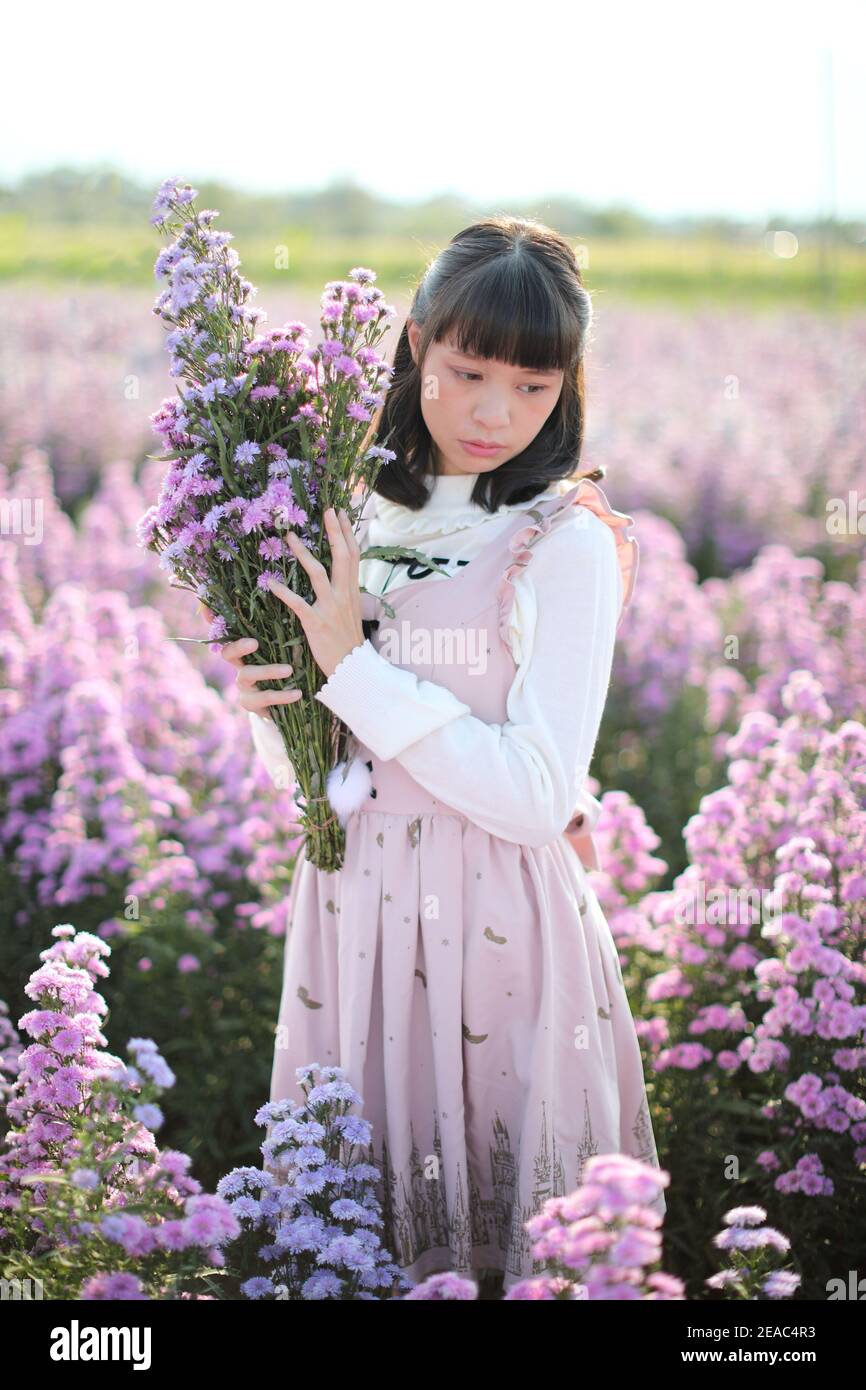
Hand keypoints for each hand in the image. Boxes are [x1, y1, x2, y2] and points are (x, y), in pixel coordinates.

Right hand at [199, 601, 301, 722]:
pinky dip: (282, 695)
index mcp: (243, 645)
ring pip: (247, 675)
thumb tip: (286, 591)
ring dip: (268, 671)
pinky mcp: (251, 703)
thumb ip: (281, 623)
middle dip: (238, 646)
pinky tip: (298, 693)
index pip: (224, 629)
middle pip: (227, 653)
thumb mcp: (284, 642)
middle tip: (254, 642)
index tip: (208, 607)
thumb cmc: (285, 661)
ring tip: (289, 670)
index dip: (211, 619)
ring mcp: (242, 684)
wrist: (289, 698)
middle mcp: (238, 664)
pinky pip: (264, 698)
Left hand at [264, 507, 365, 680]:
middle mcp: (343, 595)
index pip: (353, 555)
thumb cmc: (347, 639)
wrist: (352, 668)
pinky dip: (284, 593)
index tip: (340, 512)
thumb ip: (345, 590)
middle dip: (334, 532)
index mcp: (352, 590)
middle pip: (342, 557)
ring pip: (318, 574)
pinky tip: (270, 583)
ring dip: (303, 554)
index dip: (347, 533)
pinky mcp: (315, 623)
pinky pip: (298, 604)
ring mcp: (330, 608)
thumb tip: (339, 575)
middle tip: (326, 510)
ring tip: (288, 537)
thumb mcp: (352, 611)